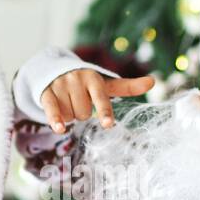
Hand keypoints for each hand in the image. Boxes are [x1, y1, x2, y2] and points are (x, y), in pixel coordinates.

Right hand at [40, 68, 155, 132]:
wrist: (54, 70)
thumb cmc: (85, 82)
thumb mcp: (104, 84)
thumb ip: (127, 86)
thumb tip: (153, 81)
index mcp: (94, 79)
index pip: (101, 98)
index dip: (105, 112)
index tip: (108, 124)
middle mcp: (77, 80)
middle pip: (85, 113)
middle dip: (83, 113)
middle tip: (79, 103)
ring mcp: (61, 86)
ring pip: (70, 115)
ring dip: (69, 116)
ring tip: (67, 103)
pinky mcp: (46, 92)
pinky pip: (52, 109)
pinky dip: (55, 120)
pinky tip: (59, 129)